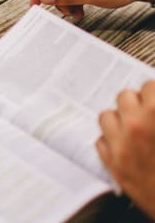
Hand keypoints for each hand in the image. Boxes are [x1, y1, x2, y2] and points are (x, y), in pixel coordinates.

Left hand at [96, 81, 154, 219]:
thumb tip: (153, 101)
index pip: (148, 86)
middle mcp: (135, 126)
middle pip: (124, 96)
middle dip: (136, 103)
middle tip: (146, 112)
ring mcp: (120, 145)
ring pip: (107, 116)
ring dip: (119, 119)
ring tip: (132, 127)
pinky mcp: (112, 164)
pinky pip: (101, 141)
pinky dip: (111, 141)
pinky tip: (125, 146)